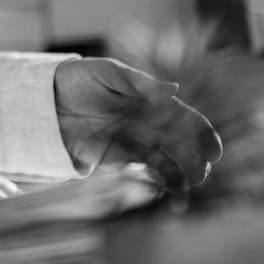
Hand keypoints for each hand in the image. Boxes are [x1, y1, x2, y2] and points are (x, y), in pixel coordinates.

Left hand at [54, 58, 222, 192]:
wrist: (50, 97)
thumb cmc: (84, 78)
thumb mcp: (110, 74)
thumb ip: (140, 83)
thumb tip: (174, 89)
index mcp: (155, 102)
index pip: (188, 119)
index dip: (204, 135)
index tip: (213, 150)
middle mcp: (151, 124)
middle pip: (183, 144)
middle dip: (197, 159)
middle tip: (202, 172)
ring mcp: (138, 142)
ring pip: (170, 161)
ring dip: (183, 173)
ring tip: (191, 184)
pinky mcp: (120, 158)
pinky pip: (147, 171)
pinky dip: (163, 181)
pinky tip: (173, 189)